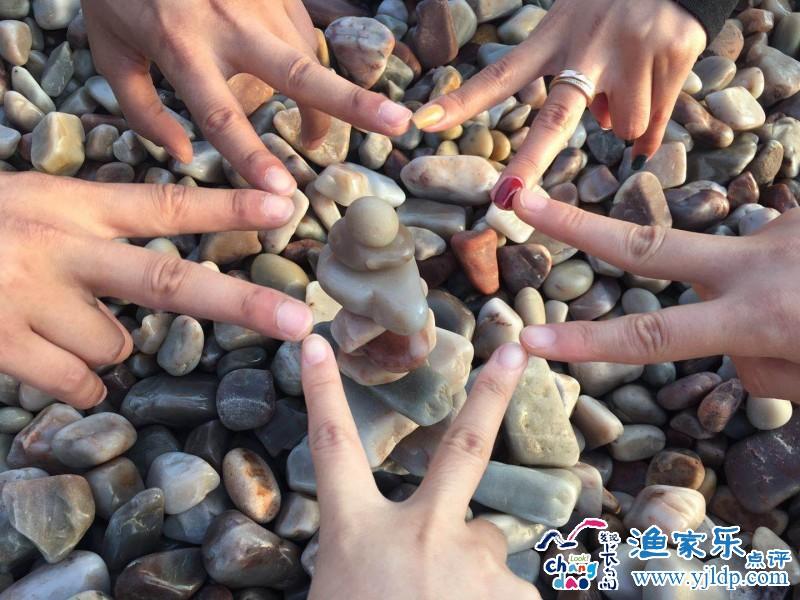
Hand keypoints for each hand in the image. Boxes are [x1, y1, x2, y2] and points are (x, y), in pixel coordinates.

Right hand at [0, 172, 312, 408]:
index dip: (228, 202)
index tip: (284, 201)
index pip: (165, 202)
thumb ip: (97, 231)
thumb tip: (154, 284)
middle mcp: (61, 249)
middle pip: (166, 280)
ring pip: (116, 345)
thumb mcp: (38, 204)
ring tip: (58, 316)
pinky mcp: (4, 345)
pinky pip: (78, 382)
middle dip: (238, 303)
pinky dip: (78, 380)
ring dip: (105, 343)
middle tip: (295, 320)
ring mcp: (32, 300)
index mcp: (72, 205)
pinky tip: (45, 355)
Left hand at [81, 0, 411, 193]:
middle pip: (301, 71)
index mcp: (181, 46)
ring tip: (315, 129)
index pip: (224, 115)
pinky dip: (302, 59)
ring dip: (318, 97)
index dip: (254, 158)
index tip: (283, 192)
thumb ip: (142, 110)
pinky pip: (302, 32)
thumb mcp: (109, 50)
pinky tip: (292, 74)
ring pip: (307, 56)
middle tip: (401, 124)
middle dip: (353, 102)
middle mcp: (227, 22)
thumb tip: (186, 156)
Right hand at [299, 334, 538, 599]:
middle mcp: (421, 531)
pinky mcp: (510, 592)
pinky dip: (489, 595)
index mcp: (358, 532)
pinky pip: (506, 586)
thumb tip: (395, 548)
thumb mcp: (337, 585)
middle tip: (515, 352)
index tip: (316, 346)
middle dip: (492, 393)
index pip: (334, 447)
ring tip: (447, 598)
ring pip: (482, 537)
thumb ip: (369, 550)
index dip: (324, 391)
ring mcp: (471, 559)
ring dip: (470, 559)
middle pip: (463, 446)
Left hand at [412, 0, 705, 205]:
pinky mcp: (674, 53)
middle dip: (530, 162)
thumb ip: (576, 82)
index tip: (423, 123)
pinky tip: (651, 92)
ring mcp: (633, 49)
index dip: (462, 103)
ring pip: (621, 128)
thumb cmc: (611, 7)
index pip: (499, 75)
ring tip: (629, 82)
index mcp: (554, 36)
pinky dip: (649, 126)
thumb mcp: (576, 28)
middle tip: (507, 197)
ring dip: (622, 121)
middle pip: (555, 118)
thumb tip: (605, 130)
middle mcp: (590, 44)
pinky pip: (654, 123)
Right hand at [513, 190, 799, 401]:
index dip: (584, 342)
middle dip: (573, 223)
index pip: (650, 336)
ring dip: (752, 301)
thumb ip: (761, 368)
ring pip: (729, 275)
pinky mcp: (796, 215)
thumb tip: (732, 341)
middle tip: (521, 200)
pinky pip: (769, 262)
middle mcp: (754, 264)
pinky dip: (784, 284)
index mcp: (761, 316)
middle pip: (642, 245)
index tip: (529, 340)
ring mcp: (776, 231)